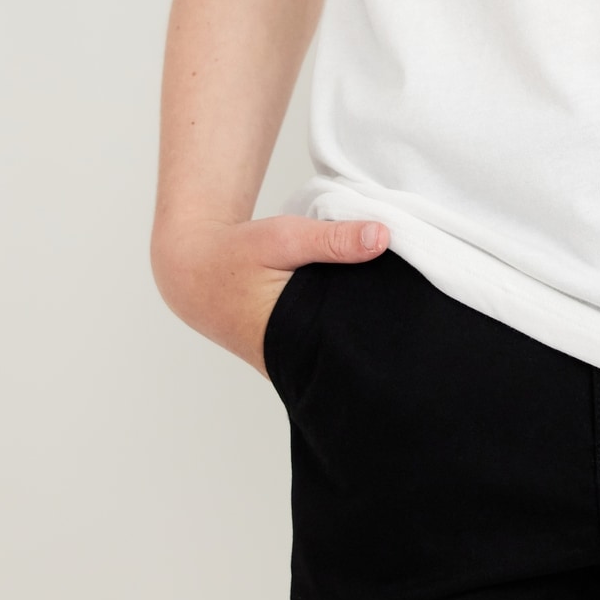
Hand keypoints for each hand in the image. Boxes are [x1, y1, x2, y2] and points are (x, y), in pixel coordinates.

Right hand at [152, 215, 390, 375]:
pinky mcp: (287, 349)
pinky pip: (321, 340)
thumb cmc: (235, 254)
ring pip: (333, 347)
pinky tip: (357, 302)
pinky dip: (337, 322)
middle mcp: (288, 364)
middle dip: (371, 330)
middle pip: (345, 352)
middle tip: (405, 303)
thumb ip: (333, 239)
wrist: (192, 268)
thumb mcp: (285, 238)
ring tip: (388, 301)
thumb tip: (384, 235)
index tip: (407, 312)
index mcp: (287, 345)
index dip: (378, 333)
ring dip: (354, 325)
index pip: (348, 351)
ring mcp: (286, 361)